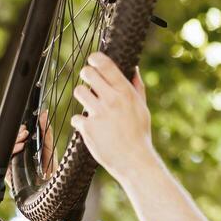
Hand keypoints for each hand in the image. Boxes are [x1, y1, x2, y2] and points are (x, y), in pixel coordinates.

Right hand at [6, 111, 57, 195]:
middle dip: (17, 135)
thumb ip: (46, 131)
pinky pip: (5, 160)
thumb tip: (44, 114)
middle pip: (11, 141)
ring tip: (23, 138)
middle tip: (25, 131)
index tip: (25, 127)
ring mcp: (12, 164)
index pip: (18, 137)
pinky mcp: (8, 172)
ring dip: (14, 142)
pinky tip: (20, 148)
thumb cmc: (50, 169)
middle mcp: (18, 156)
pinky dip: (11, 152)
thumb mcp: (49, 148)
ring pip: (7, 149)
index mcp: (26, 149)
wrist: (50, 187)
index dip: (20, 131)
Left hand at [71, 53, 153, 184]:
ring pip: (79, 91)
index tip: (93, 61)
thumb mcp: (143, 109)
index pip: (105, 65)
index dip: (95, 59)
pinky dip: (81, 123)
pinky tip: (91, 128)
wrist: (134, 161)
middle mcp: (111, 100)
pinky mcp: (88, 128)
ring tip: (90, 105)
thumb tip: (134, 69)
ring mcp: (98, 113)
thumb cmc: (140, 135)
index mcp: (126, 92)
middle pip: (87, 74)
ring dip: (83, 97)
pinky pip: (77, 118)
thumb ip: (137, 88)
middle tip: (89, 82)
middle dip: (86, 75)